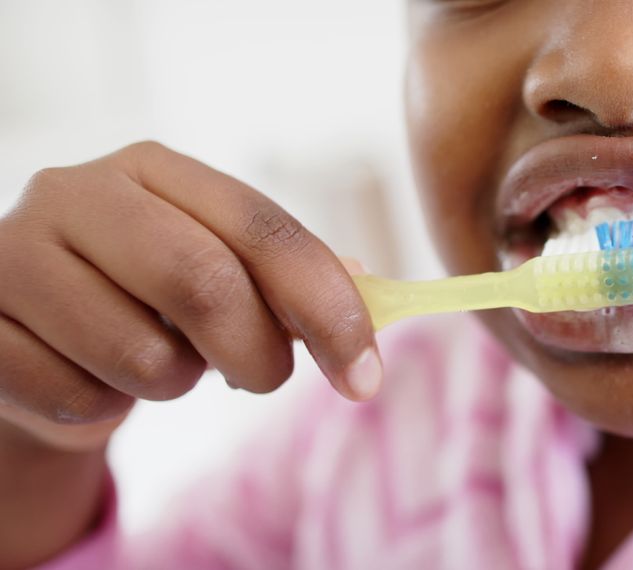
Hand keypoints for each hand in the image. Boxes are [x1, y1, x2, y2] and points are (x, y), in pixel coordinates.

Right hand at [0, 141, 381, 451]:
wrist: (29, 337)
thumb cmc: (140, 299)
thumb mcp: (215, 270)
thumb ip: (284, 277)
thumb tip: (369, 289)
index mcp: (154, 169)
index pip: (261, 227)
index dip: (327, 304)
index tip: (365, 372)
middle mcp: (78, 193)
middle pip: (204, 281)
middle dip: (259, 354)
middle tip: (265, 378)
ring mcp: (15, 256)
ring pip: (144, 357)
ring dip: (174, 384)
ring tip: (153, 363)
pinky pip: (80, 399)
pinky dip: (107, 409)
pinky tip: (88, 377)